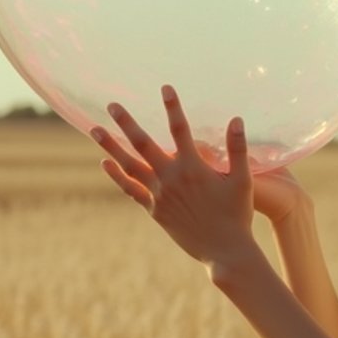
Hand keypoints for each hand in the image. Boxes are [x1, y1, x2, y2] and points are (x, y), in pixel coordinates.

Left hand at [90, 85, 255, 274]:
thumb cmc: (237, 214)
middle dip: (126, 123)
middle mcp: (171, 179)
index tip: (165, 88)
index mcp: (193, 168)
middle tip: (112, 105)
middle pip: (143, 144)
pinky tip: (105, 163)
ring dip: (111, 146)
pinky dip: (116, 176)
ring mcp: (159, 195)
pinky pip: (130, 189)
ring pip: (129, 165)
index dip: (173, 107)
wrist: (223, 250)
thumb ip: (238, 149)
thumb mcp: (242, 180)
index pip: (180, 130)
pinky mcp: (154, 210)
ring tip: (94, 129)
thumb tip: (236, 119)